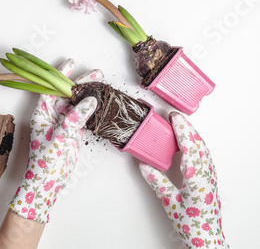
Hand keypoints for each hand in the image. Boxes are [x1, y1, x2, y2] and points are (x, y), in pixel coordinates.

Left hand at [9, 59, 101, 222]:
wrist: (50, 181)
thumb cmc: (47, 160)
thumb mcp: (62, 135)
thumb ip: (76, 117)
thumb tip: (90, 100)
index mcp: (42, 113)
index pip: (51, 88)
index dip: (61, 75)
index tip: (72, 63)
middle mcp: (52, 115)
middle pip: (66, 94)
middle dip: (80, 83)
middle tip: (96, 74)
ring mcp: (63, 123)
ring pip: (76, 103)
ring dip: (87, 94)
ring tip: (102, 84)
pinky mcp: (72, 131)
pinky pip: (82, 115)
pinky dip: (91, 108)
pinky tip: (101, 101)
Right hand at [140, 112, 227, 247]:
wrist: (205, 237)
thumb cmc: (191, 223)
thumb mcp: (168, 201)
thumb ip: (156, 181)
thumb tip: (145, 165)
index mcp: (196, 176)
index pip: (190, 144)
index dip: (182, 128)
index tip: (173, 116)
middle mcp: (206, 173)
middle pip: (198, 143)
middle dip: (186, 127)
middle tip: (174, 117)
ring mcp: (209, 175)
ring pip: (202, 148)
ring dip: (191, 135)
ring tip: (179, 126)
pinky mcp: (208, 179)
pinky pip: (203, 155)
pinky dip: (194, 144)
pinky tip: (188, 144)